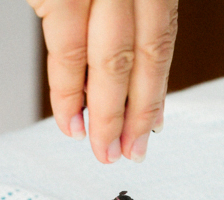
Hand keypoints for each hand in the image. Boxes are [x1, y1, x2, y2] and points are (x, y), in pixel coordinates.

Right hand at [28, 0, 177, 162]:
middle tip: (127, 152)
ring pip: (109, 65)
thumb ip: (115, 24)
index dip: (153, 94)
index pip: (158, 45)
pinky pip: (66, 56)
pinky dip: (67, 96)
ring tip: (101, 148)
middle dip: (132, 115)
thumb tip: (114, 86)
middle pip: (138, 60)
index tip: (150, 130)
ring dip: (105, 116)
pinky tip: (71, 122)